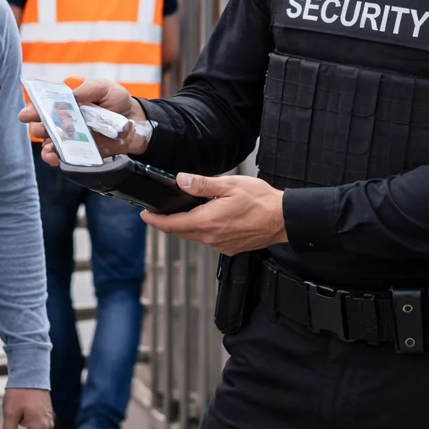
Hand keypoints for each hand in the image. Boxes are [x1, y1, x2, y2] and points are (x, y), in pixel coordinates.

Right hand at [17, 78, 149, 165]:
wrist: (137, 123)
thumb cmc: (117, 101)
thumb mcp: (106, 88)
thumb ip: (91, 88)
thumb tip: (73, 93)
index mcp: (67, 102)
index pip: (45, 104)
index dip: (34, 107)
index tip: (28, 113)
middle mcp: (64, 120)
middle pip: (43, 124)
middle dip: (38, 127)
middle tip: (39, 128)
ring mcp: (71, 137)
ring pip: (50, 143)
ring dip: (46, 146)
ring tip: (49, 148)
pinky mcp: (80, 152)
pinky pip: (64, 157)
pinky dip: (58, 158)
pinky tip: (57, 158)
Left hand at [141, 173, 285, 255]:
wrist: (283, 220)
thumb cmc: (261, 201)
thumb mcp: (230, 185)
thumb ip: (202, 184)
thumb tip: (181, 181)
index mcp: (207, 222)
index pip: (171, 225)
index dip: (154, 220)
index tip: (144, 214)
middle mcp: (211, 238)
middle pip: (180, 232)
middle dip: (166, 223)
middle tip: (158, 213)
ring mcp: (220, 245)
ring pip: (194, 237)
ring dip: (185, 227)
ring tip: (182, 213)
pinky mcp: (230, 248)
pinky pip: (208, 241)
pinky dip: (201, 231)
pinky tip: (208, 220)